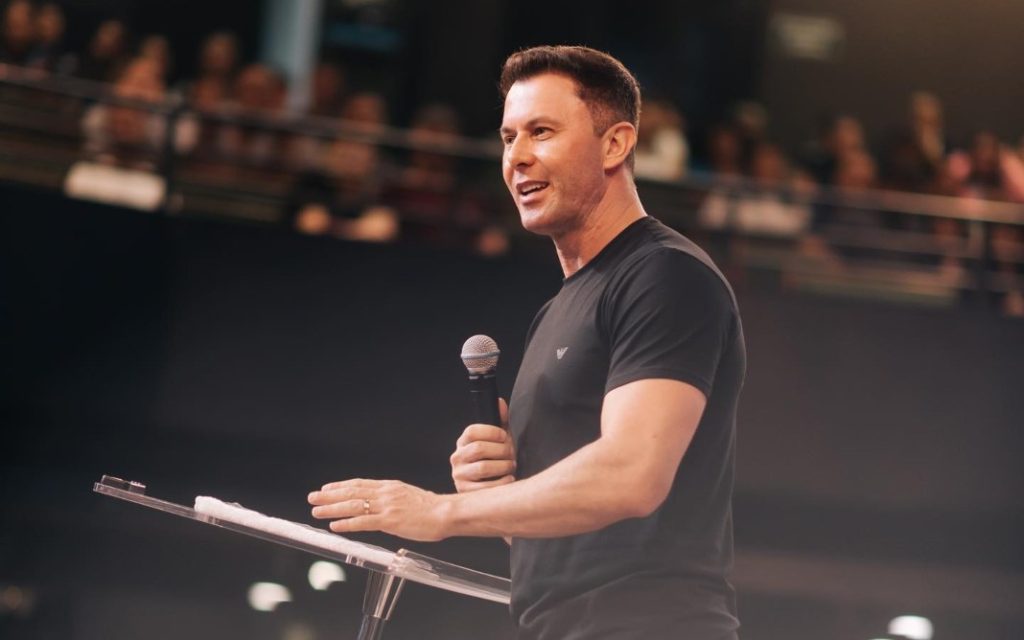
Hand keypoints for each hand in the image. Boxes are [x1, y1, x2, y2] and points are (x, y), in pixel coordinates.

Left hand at [308, 478, 449, 541]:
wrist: (446, 512)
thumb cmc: (432, 509)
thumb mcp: (409, 497)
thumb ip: (393, 500)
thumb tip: (381, 507)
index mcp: (390, 486)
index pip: (359, 483)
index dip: (341, 486)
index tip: (327, 488)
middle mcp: (385, 493)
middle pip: (351, 492)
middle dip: (330, 495)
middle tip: (313, 497)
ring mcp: (387, 506)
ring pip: (353, 505)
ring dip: (332, 508)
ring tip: (317, 511)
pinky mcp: (390, 521)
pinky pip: (363, 522)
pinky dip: (347, 524)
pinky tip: (335, 526)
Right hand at [450, 398, 515, 492]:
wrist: (488, 485)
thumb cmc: (495, 458)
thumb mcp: (497, 439)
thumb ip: (499, 421)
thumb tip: (499, 403)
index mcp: (463, 442)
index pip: (472, 431)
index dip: (491, 432)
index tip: (504, 436)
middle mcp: (457, 457)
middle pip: (479, 448)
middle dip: (501, 450)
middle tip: (512, 453)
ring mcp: (459, 475)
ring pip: (482, 467)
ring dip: (502, 466)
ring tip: (511, 466)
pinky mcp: (465, 492)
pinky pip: (485, 487)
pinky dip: (501, 483)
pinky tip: (509, 479)